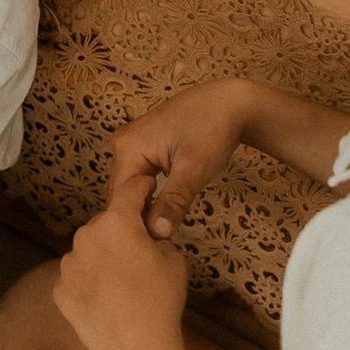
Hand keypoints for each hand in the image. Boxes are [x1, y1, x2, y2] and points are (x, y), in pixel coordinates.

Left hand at [54, 172, 189, 349]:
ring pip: (88, 252)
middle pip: (105, 225)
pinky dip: (89, 284)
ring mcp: (69, 264)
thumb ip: (158, 238)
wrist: (136, 347)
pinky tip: (107, 301)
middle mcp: (86, 236)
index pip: (129, 192)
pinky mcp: (60, 289)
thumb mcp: (174, 259)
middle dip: (120, 232)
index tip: (145, 184)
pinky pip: (77, 278)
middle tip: (139, 252)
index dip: (141, 186)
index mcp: (116, 222)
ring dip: (102, 258)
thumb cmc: (160, 299)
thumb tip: (150, 236)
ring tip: (123, 285)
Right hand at [108, 79, 251, 237]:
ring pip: (131, 188)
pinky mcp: (145, 146)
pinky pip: (140, 178)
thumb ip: (173, 202)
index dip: (134, 224)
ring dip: (144, 208)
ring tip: (162, 230)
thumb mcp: (195, 169)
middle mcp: (123, 144)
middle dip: (138, 217)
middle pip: (122, 194)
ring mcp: (133, 144)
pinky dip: (151, 196)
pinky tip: (165, 210)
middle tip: (159, 243)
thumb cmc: (214, 129)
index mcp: (127, 148)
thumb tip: (157, 232)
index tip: (152, 247)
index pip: (119, 199)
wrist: (230, 102)